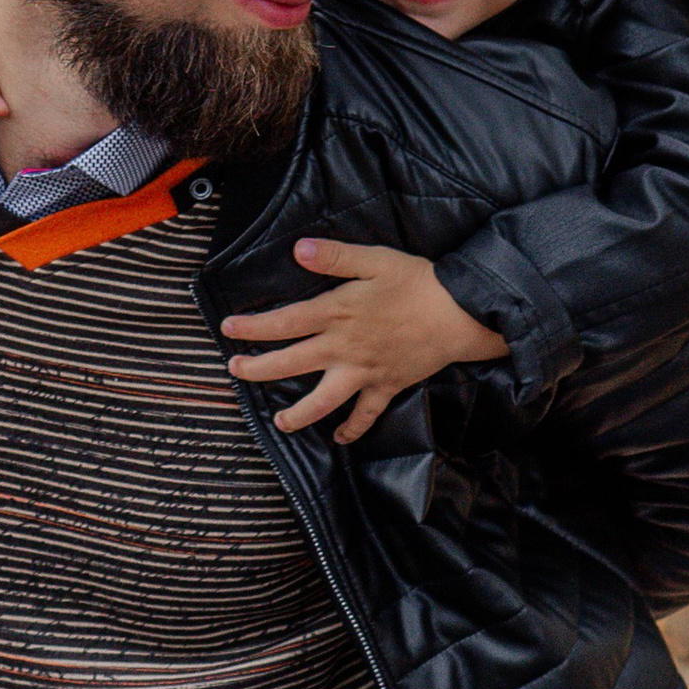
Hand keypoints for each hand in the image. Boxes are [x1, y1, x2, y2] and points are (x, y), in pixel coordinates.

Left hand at [220, 239, 507, 441]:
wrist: (460, 313)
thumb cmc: (419, 282)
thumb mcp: (375, 259)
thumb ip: (335, 257)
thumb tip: (299, 249)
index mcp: (337, 313)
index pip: (284, 322)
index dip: (253, 327)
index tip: (228, 330)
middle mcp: (343, 347)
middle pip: (291, 364)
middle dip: (258, 369)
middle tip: (235, 372)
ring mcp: (364, 372)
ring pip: (323, 400)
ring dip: (298, 415)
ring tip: (279, 423)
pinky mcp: (386, 386)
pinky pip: (366, 414)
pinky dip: (353, 428)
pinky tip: (340, 439)